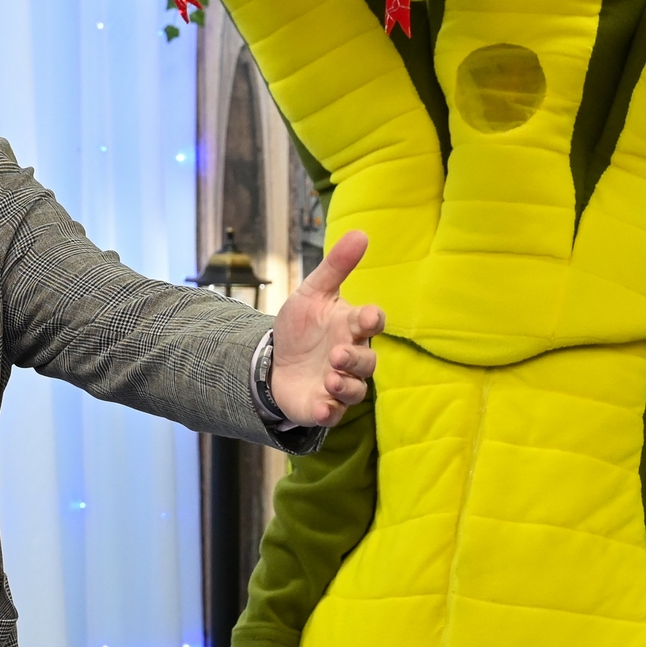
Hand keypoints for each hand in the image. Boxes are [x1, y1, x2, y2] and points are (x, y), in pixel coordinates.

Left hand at [268, 231, 384, 426]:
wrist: (274, 363)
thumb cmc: (301, 327)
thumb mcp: (312, 293)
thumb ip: (336, 266)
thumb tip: (361, 233)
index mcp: (350, 326)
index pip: (372, 322)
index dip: (371, 320)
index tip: (366, 318)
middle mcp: (351, 356)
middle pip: (368, 361)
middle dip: (355, 359)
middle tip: (337, 355)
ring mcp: (340, 384)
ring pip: (356, 390)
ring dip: (345, 385)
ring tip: (329, 377)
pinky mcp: (325, 407)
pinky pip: (334, 414)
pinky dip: (330, 411)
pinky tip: (322, 406)